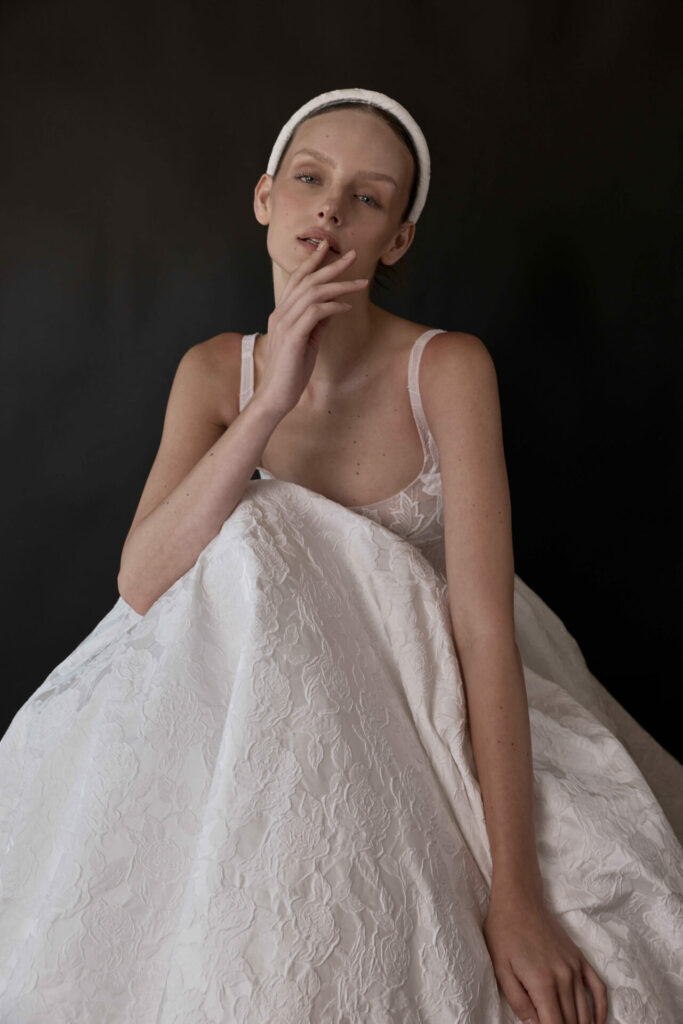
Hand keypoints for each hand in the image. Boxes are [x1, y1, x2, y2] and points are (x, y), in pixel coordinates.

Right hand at [255, 239, 368, 416]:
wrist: (275, 395)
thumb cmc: (291, 371)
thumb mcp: (308, 342)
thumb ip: (317, 323)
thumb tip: (335, 307)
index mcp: (282, 313)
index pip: (297, 279)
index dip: (312, 261)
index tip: (327, 247)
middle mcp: (281, 314)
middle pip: (307, 280)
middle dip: (331, 265)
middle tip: (353, 255)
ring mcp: (285, 324)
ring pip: (313, 293)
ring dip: (340, 285)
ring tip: (361, 283)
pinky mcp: (293, 337)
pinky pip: (316, 313)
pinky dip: (333, 307)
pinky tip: (347, 307)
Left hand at [482, 890, 607, 1023]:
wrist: (519, 901)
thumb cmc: (504, 933)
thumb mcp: (501, 969)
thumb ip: (518, 1002)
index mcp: (542, 984)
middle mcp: (564, 978)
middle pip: (571, 1021)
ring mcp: (575, 967)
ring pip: (585, 1010)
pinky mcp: (580, 958)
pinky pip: (598, 988)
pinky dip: (601, 1009)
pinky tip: (597, 1022)